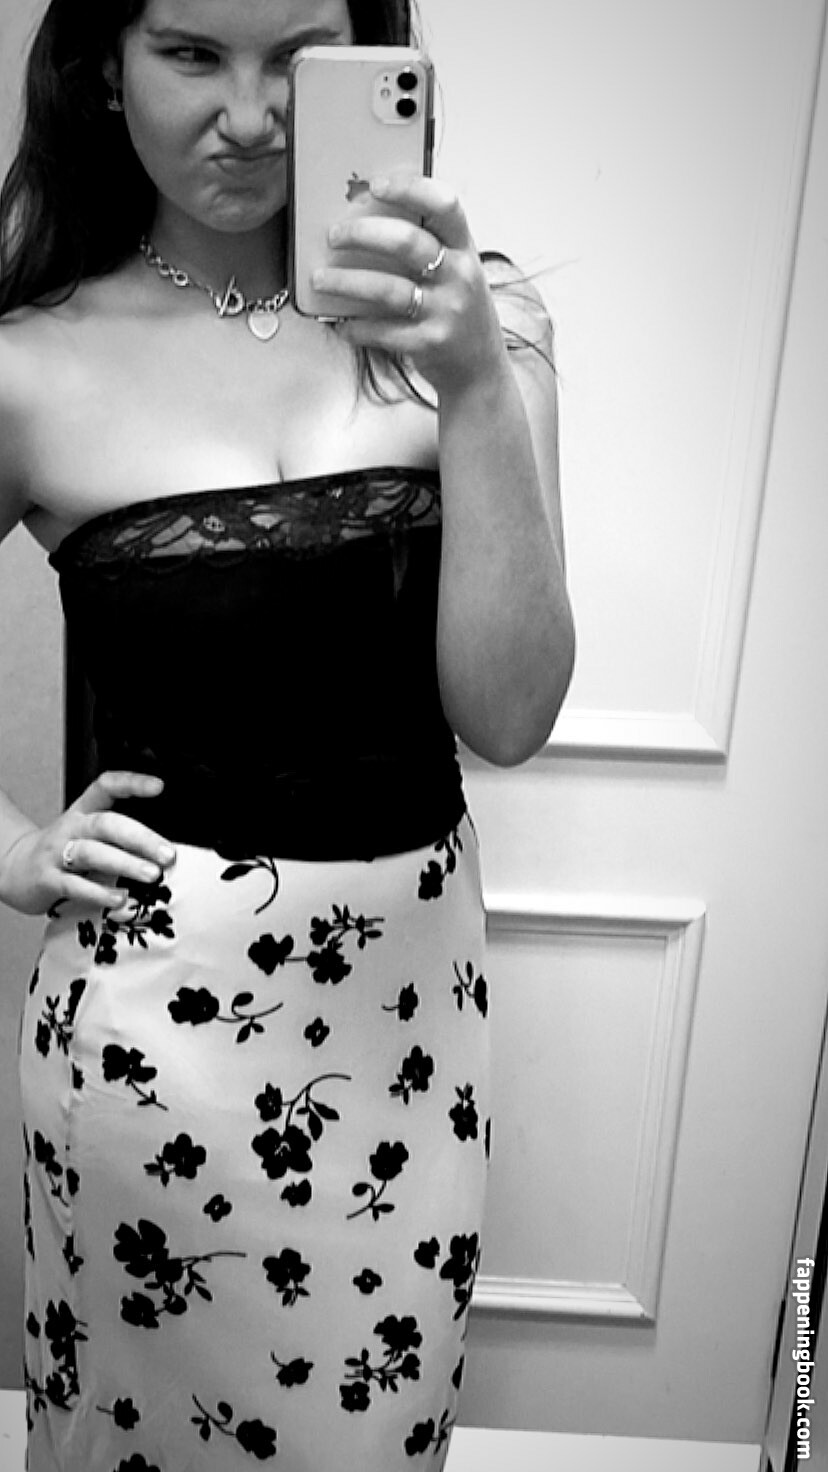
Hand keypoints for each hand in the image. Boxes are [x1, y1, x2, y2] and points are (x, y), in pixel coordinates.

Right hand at [0, 771, 175, 916]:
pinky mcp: (48, 880)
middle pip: (106, 824)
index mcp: (83, 810)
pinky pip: (75, 885)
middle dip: (140, 838)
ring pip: (92, 853)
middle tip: (167, 853)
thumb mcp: (88, 833)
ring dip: (125, 864)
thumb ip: (119, 834)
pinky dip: (99, 893)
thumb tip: (164, 847)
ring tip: (151, 875)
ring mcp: (57, 853)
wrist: (17, 869)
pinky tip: (119, 898)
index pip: (106, 786)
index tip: (159, 787)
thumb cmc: (64, 852)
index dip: (131, 783)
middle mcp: (72, 828)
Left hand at [317, 173, 508, 396]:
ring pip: (388, 288)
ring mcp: (447, 311)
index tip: (375, 185)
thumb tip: (364, 220)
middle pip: (407, 242)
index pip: (444, 204)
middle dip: (362, 234)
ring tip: (320, 279)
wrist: (479, 368)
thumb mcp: (454, 271)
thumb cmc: (456, 311)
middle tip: (333, 236)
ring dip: (346, 282)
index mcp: (464, 248)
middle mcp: (460, 276)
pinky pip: (383, 331)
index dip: (410, 189)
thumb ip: (426, 245)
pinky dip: (356, 326)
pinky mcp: (430, 343)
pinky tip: (341, 323)